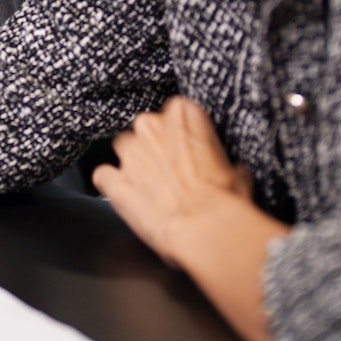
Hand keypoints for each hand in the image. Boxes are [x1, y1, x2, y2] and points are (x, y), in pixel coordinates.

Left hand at [92, 96, 255, 266]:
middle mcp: (152, 126)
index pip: (176, 112)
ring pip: (124, 149)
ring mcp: (129, 153)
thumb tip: (232, 172)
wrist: (205, 228)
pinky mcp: (114, 181)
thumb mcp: (237, 172)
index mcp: (183, 114)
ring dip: (134, 165)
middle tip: (172, 175)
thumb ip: (223, 162)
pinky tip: (128, 199)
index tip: (187, 151)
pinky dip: (112, 186)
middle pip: (147, 129)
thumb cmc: (223, 200)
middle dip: (156, 149)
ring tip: (152, 191)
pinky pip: (103, 176)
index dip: (181, 135)